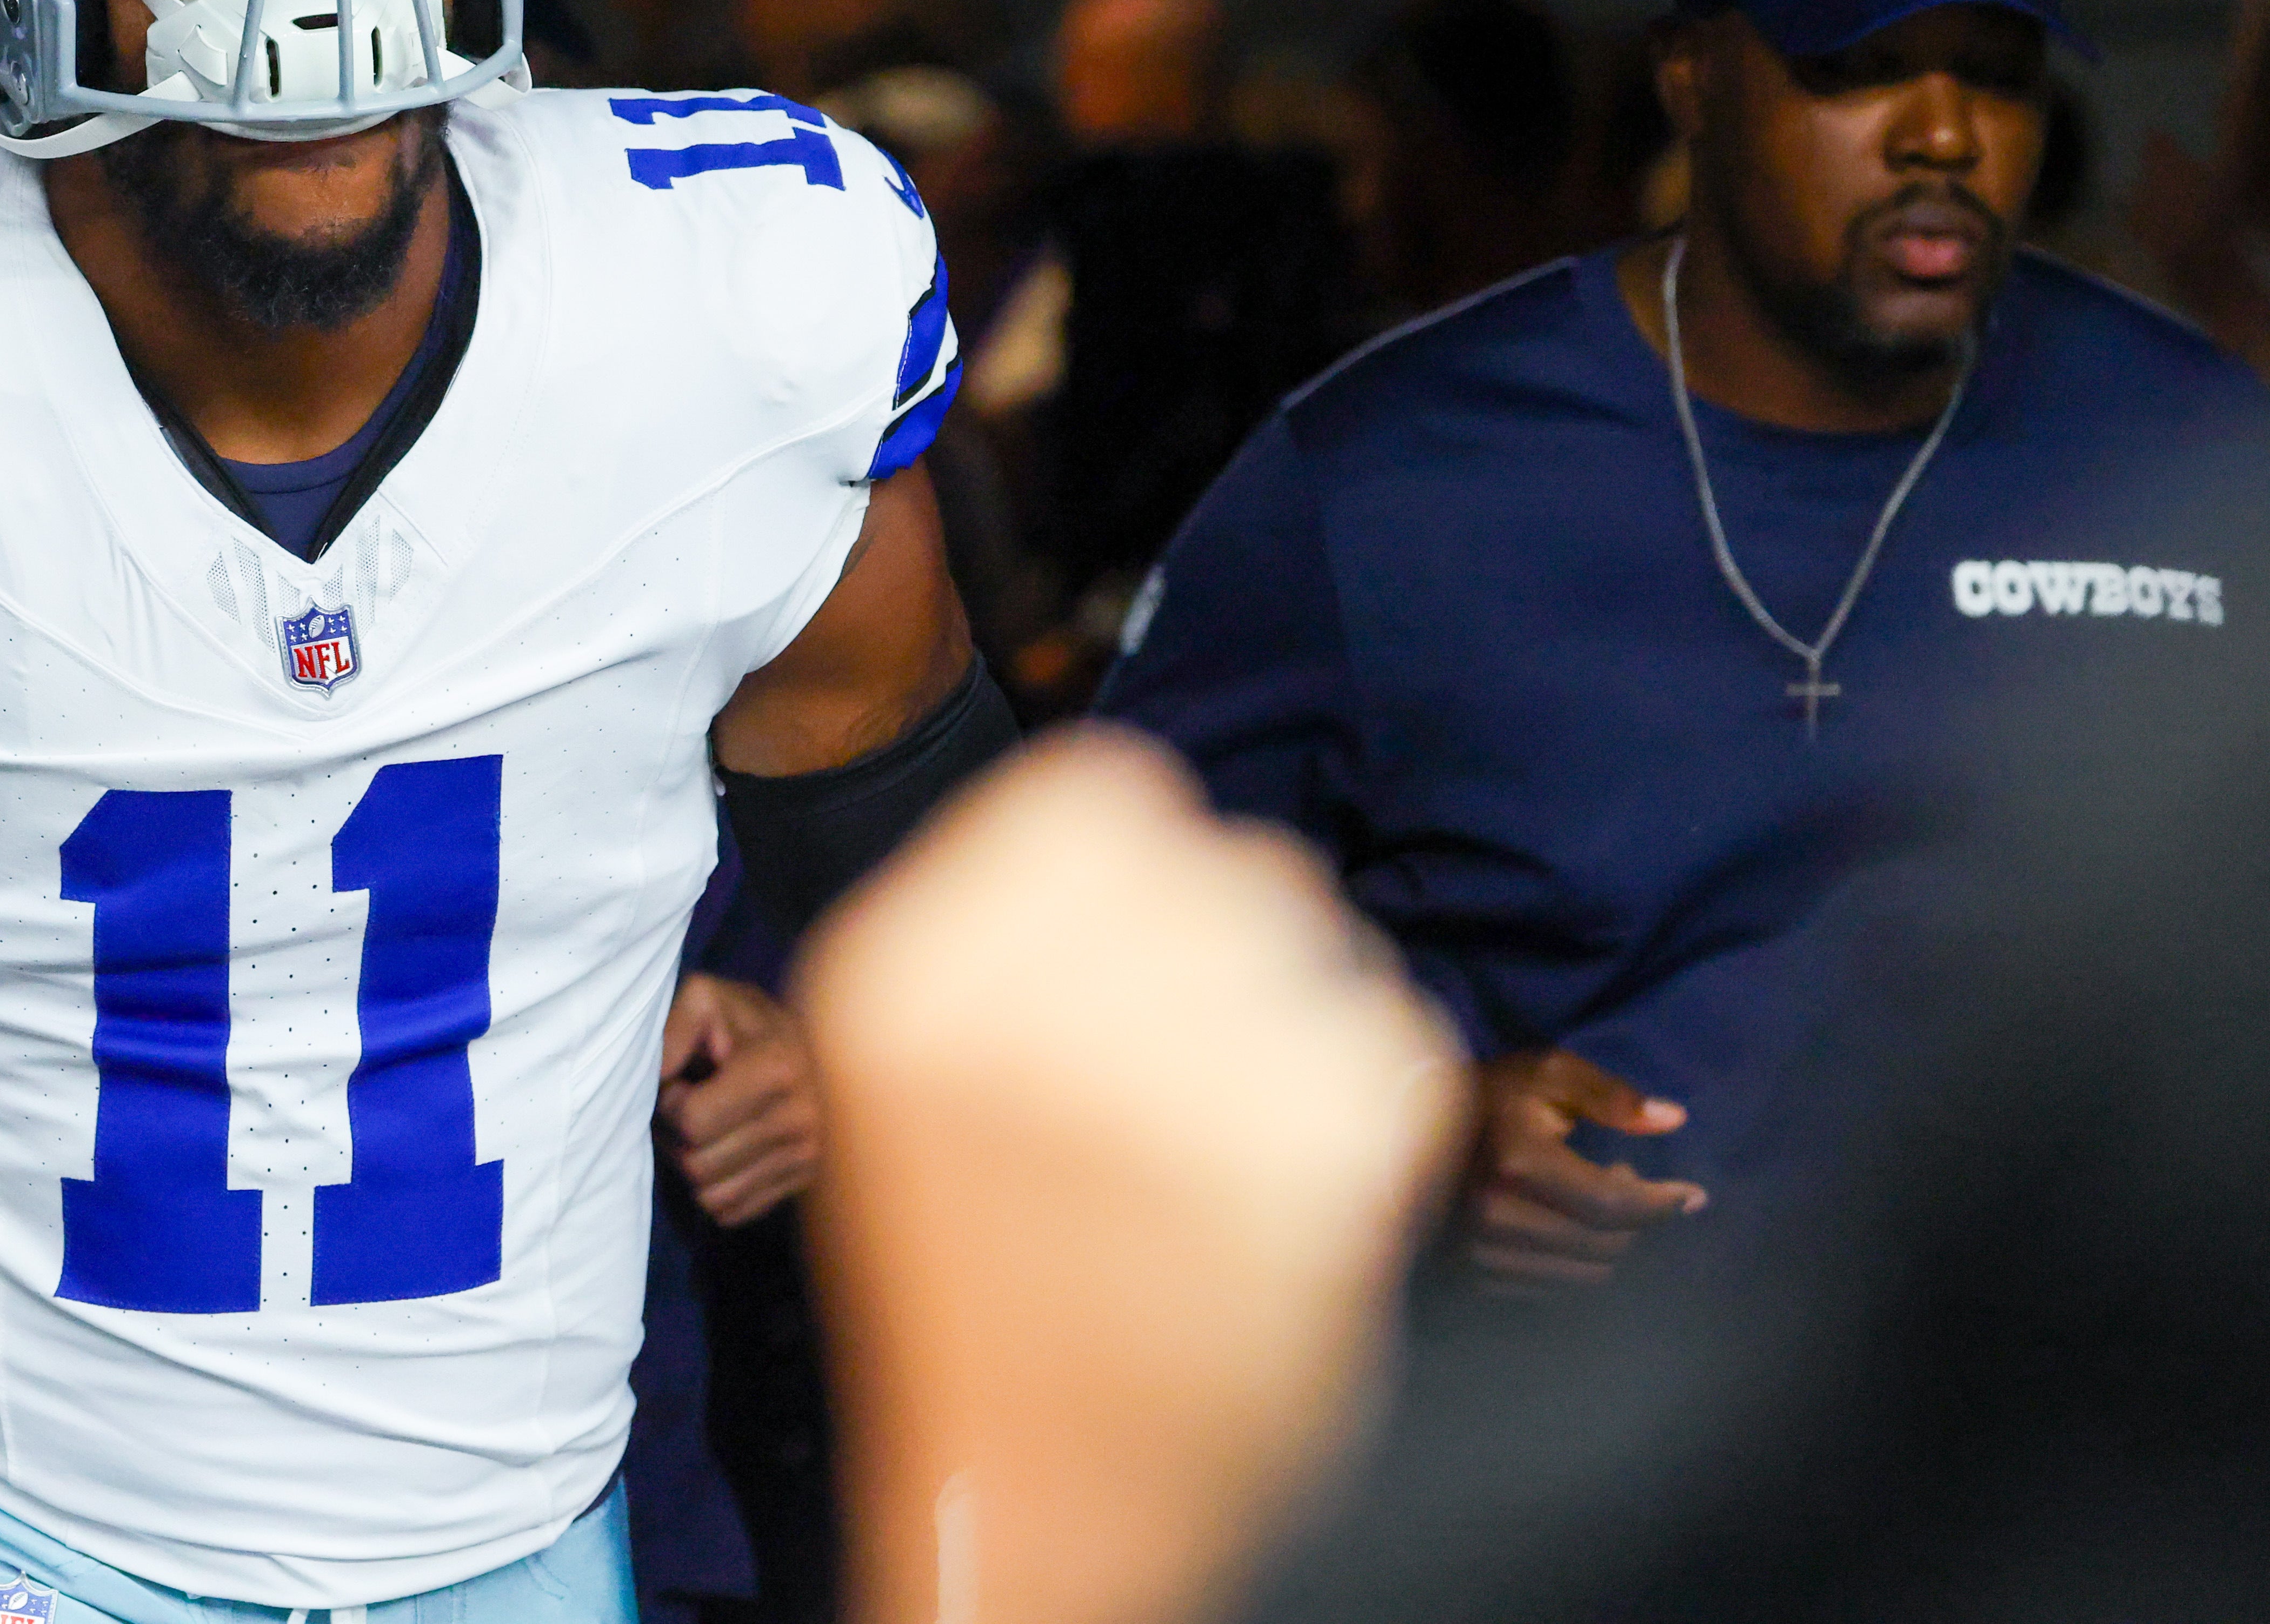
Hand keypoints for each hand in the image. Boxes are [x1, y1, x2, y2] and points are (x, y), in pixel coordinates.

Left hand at [658, 975, 819, 1226]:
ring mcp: (807, 1155)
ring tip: (706, 1129)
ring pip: (713, 1197)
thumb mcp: (703, 999)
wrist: (808, 1041)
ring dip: (694, 1166)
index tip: (683, 1082)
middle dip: (678, 1139)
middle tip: (689, 1107)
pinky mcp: (803, 1181)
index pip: (693, 1123)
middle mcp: (800, 1118)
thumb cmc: (741, 1021)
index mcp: (777, 1068)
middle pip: (698, 1165)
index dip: (671, 1102)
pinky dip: (716, 1188)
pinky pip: (733, 1212)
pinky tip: (726, 1149)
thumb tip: (658, 1079)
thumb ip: (673, 1029)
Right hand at [798, 729, 1467, 1623]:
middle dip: (1229, 948)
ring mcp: (1185, 1061)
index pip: (1099, 795)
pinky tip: (1292, 1180)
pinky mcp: (1321, 1135)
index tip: (1139, 952)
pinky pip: (1387, 1034)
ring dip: (1300, 1009)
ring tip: (1238, 1125)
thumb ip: (996, 946)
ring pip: (1314, 934)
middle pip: (1223, 861)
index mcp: (911, 972)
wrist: (1042, 1490)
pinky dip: (1364, 1095)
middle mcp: (1036, 997)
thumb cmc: (974, 1282)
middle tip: (1196, 1062)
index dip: (1140, 871)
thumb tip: (1134, 847)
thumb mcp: (898, 1078)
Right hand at [1464, 1049, 1704, 1289]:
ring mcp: (1479, 1252)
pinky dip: (1574, 1266)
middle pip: (1605, 1248)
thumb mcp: (1545, 1074)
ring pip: (1582, 1277)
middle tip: (1632, 1184)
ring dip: (1608, 1247)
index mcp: (1519, 1162)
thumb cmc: (1483, 1096)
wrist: (1395, 1128)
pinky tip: (1568, 1229)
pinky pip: (1549, 1291)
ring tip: (1598, 1205)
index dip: (1663, 1203)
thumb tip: (1674, 1119)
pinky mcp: (1468, 1277)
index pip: (1614, 1205)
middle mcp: (1496, 1216)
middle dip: (1637, 1222)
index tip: (1694, 1195)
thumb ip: (1609, 1094)